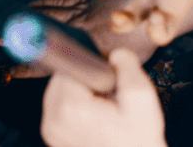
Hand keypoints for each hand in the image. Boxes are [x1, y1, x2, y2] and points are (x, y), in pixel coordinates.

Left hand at [40, 48, 166, 146]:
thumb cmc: (137, 141)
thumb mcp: (142, 99)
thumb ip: (127, 68)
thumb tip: (115, 54)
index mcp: (71, 108)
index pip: (67, 65)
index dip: (89, 64)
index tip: (104, 74)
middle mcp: (53, 120)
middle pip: (60, 77)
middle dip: (84, 79)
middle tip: (108, 94)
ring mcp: (51, 130)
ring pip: (57, 91)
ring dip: (78, 92)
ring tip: (102, 107)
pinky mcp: (52, 137)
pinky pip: (57, 107)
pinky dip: (73, 106)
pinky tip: (94, 117)